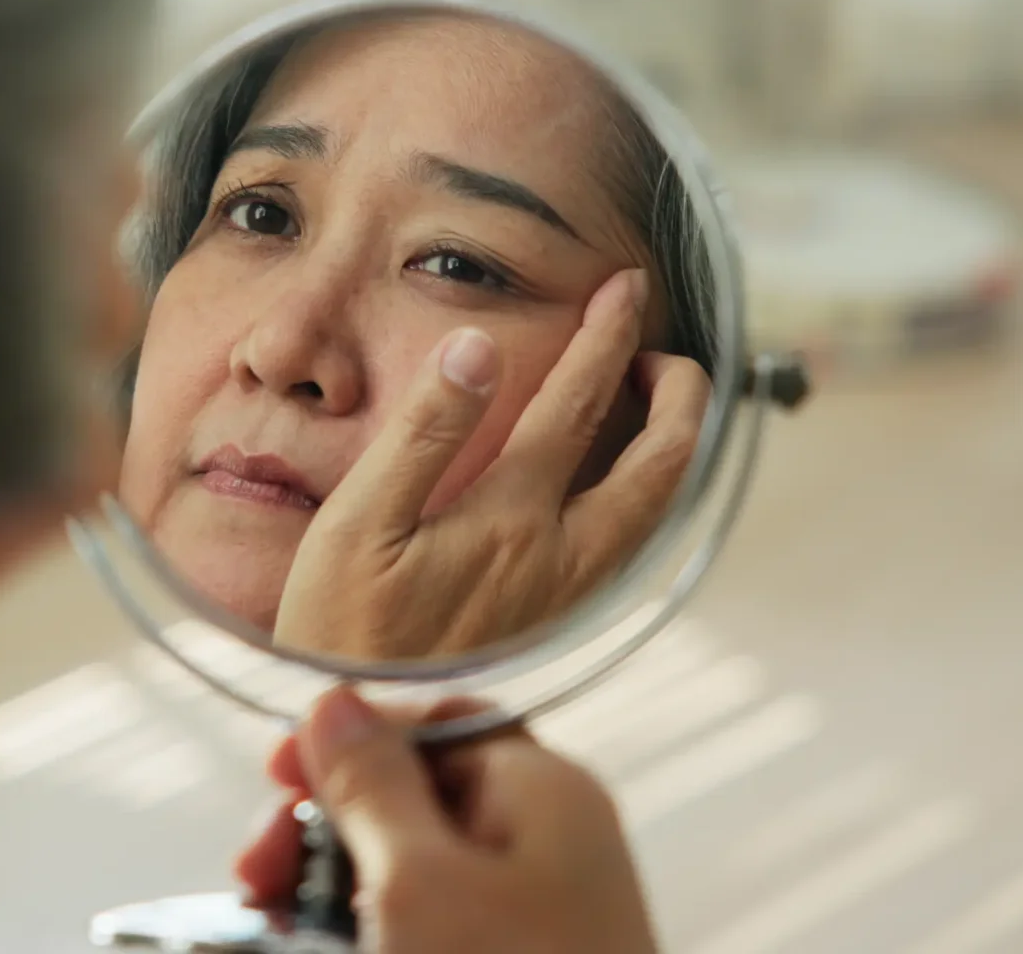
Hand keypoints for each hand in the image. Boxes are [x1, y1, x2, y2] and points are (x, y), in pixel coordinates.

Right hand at [237, 688, 656, 952]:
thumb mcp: (417, 882)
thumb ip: (371, 786)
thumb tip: (335, 704)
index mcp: (543, 792)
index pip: (437, 722)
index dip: (352, 739)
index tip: (277, 775)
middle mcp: (547, 846)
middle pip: (415, 799)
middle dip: (325, 827)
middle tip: (260, 875)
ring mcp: (532, 918)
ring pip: (411, 872)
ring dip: (332, 889)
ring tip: (274, 923)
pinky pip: (425, 930)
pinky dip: (365, 935)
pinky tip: (321, 947)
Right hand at [271, 270, 707, 659]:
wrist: (365, 737)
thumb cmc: (343, 632)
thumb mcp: (359, 523)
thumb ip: (424, 432)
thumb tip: (476, 349)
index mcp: (511, 519)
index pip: (579, 403)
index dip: (608, 336)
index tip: (624, 287)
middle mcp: (559, 558)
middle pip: (659, 463)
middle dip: (679, 394)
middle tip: (664, 348)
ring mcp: (566, 596)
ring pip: (654, 511)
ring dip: (671, 446)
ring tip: (657, 403)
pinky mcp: (556, 625)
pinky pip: (627, 547)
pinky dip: (643, 497)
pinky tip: (618, 487)